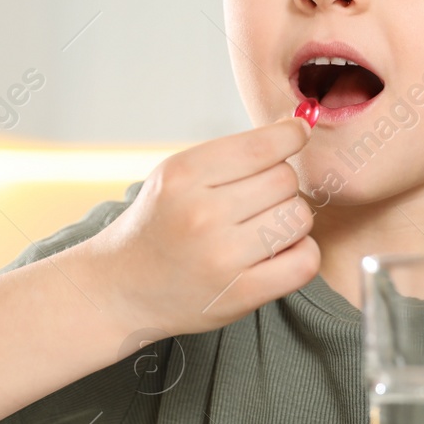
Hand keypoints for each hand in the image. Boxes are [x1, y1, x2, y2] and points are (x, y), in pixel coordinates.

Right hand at [82, 114, 318, 340]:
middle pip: (285, 180)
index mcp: (183, 175)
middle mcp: (201, 213)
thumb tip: (299, 128)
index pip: (264, 145)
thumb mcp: (176, 177)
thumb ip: (232, 155)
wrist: (119, 289)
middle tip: (257, 201)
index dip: (290, 136)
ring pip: (299, 217)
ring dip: (290, 221)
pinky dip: (300, 254)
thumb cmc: (159, 225)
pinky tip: (277, 254)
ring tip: (262, 230)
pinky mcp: (240, 295)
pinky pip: (304, 261)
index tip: (295, 136)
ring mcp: (222, 257)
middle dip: (280, 186)